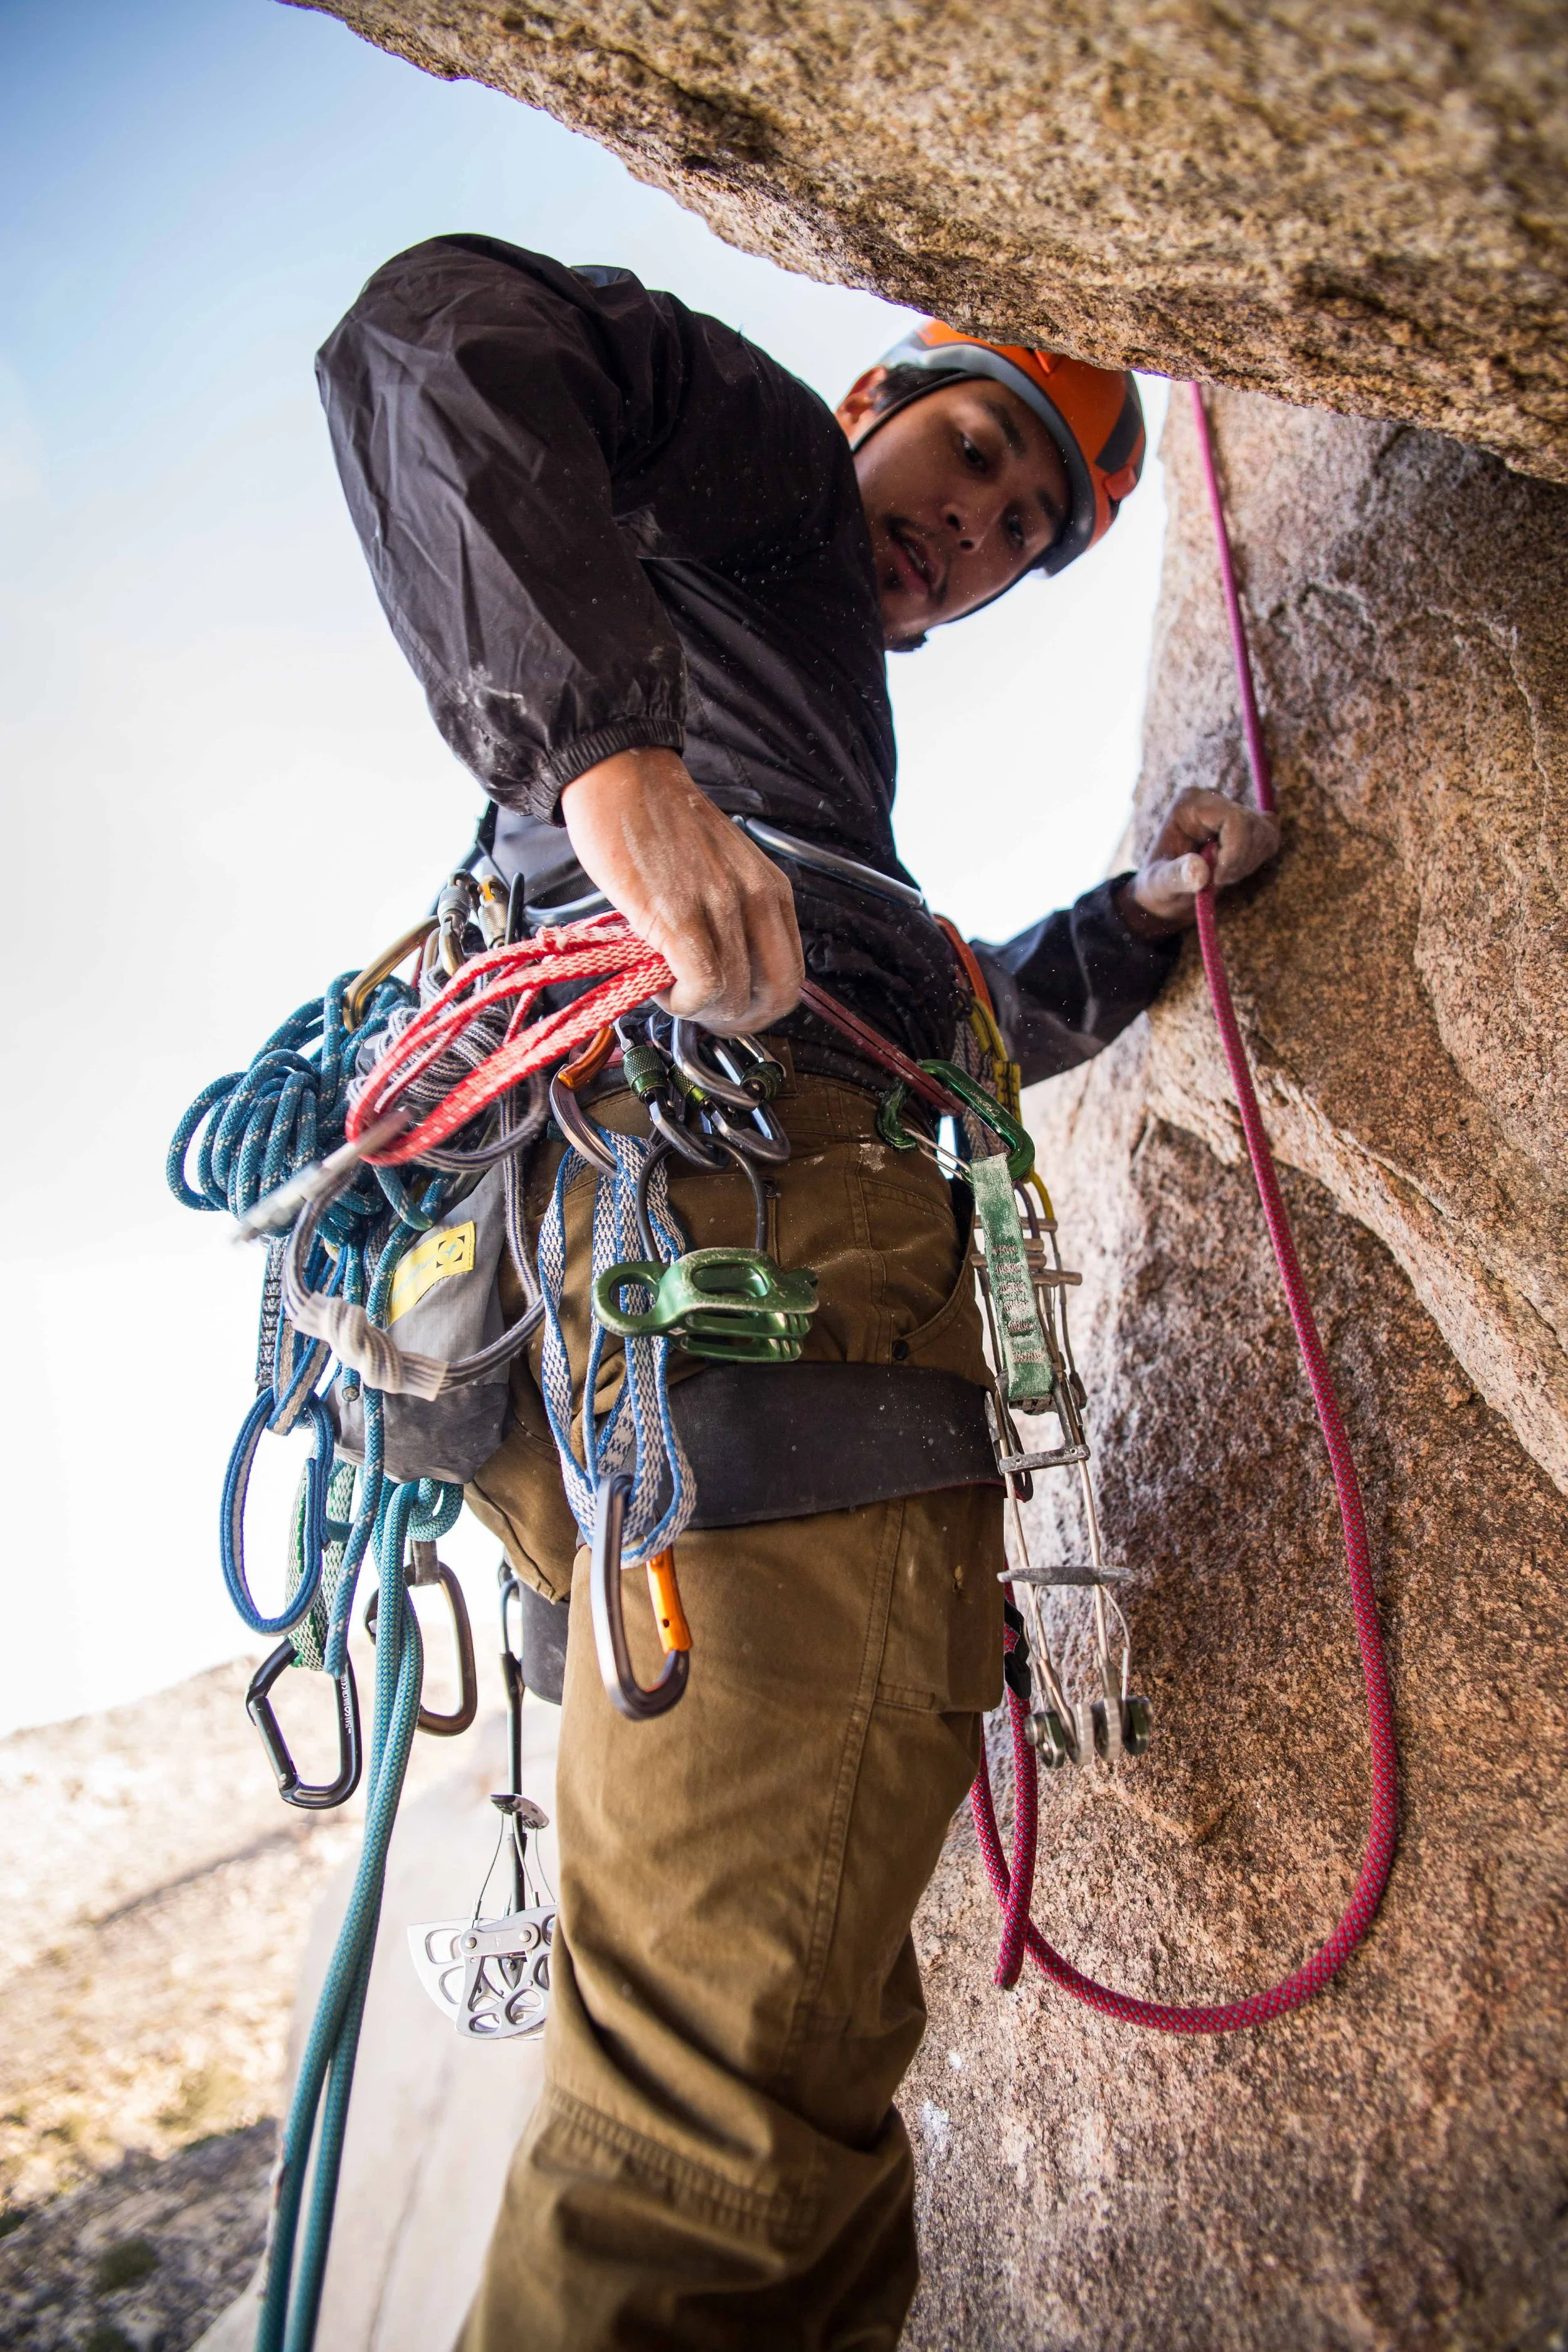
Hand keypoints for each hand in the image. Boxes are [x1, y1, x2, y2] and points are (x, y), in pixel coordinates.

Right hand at [561, 749, 803, 1033]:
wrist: (622, 777)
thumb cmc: (661, 820)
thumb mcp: (723, 867)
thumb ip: (734, 913)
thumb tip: (725, 969)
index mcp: (772, 889)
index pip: (792, 974)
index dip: (761, 1005)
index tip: (729, 1006)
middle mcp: (757, 899)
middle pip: (777, 994)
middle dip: (741, 1019)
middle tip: (705, 1013)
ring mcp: (722, 908)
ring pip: (736, 995)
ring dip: (701, 1010)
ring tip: (671, 990)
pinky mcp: (682, 917)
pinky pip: (703, 985)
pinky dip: (682, 1002)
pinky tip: (660, 986)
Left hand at [1117, 786, 1280, 937]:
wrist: (1166, 892)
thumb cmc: (1159, 887)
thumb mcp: (1160, 885)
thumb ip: (1177, 876)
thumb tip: (1200, 871)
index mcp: (1189, 804)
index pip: (1234, 818)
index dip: (1234, 852)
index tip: (1216, 878)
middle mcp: (1212, 798)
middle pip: (1253, 825)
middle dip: (1240, 861)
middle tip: (1215, 880)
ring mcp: (1230, 808)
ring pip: (1265, 832)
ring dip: (1247, 863)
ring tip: (1219, 876)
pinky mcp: (1245, 822)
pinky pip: (1270, 836)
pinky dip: (1256, 858)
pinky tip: (1233, 869)